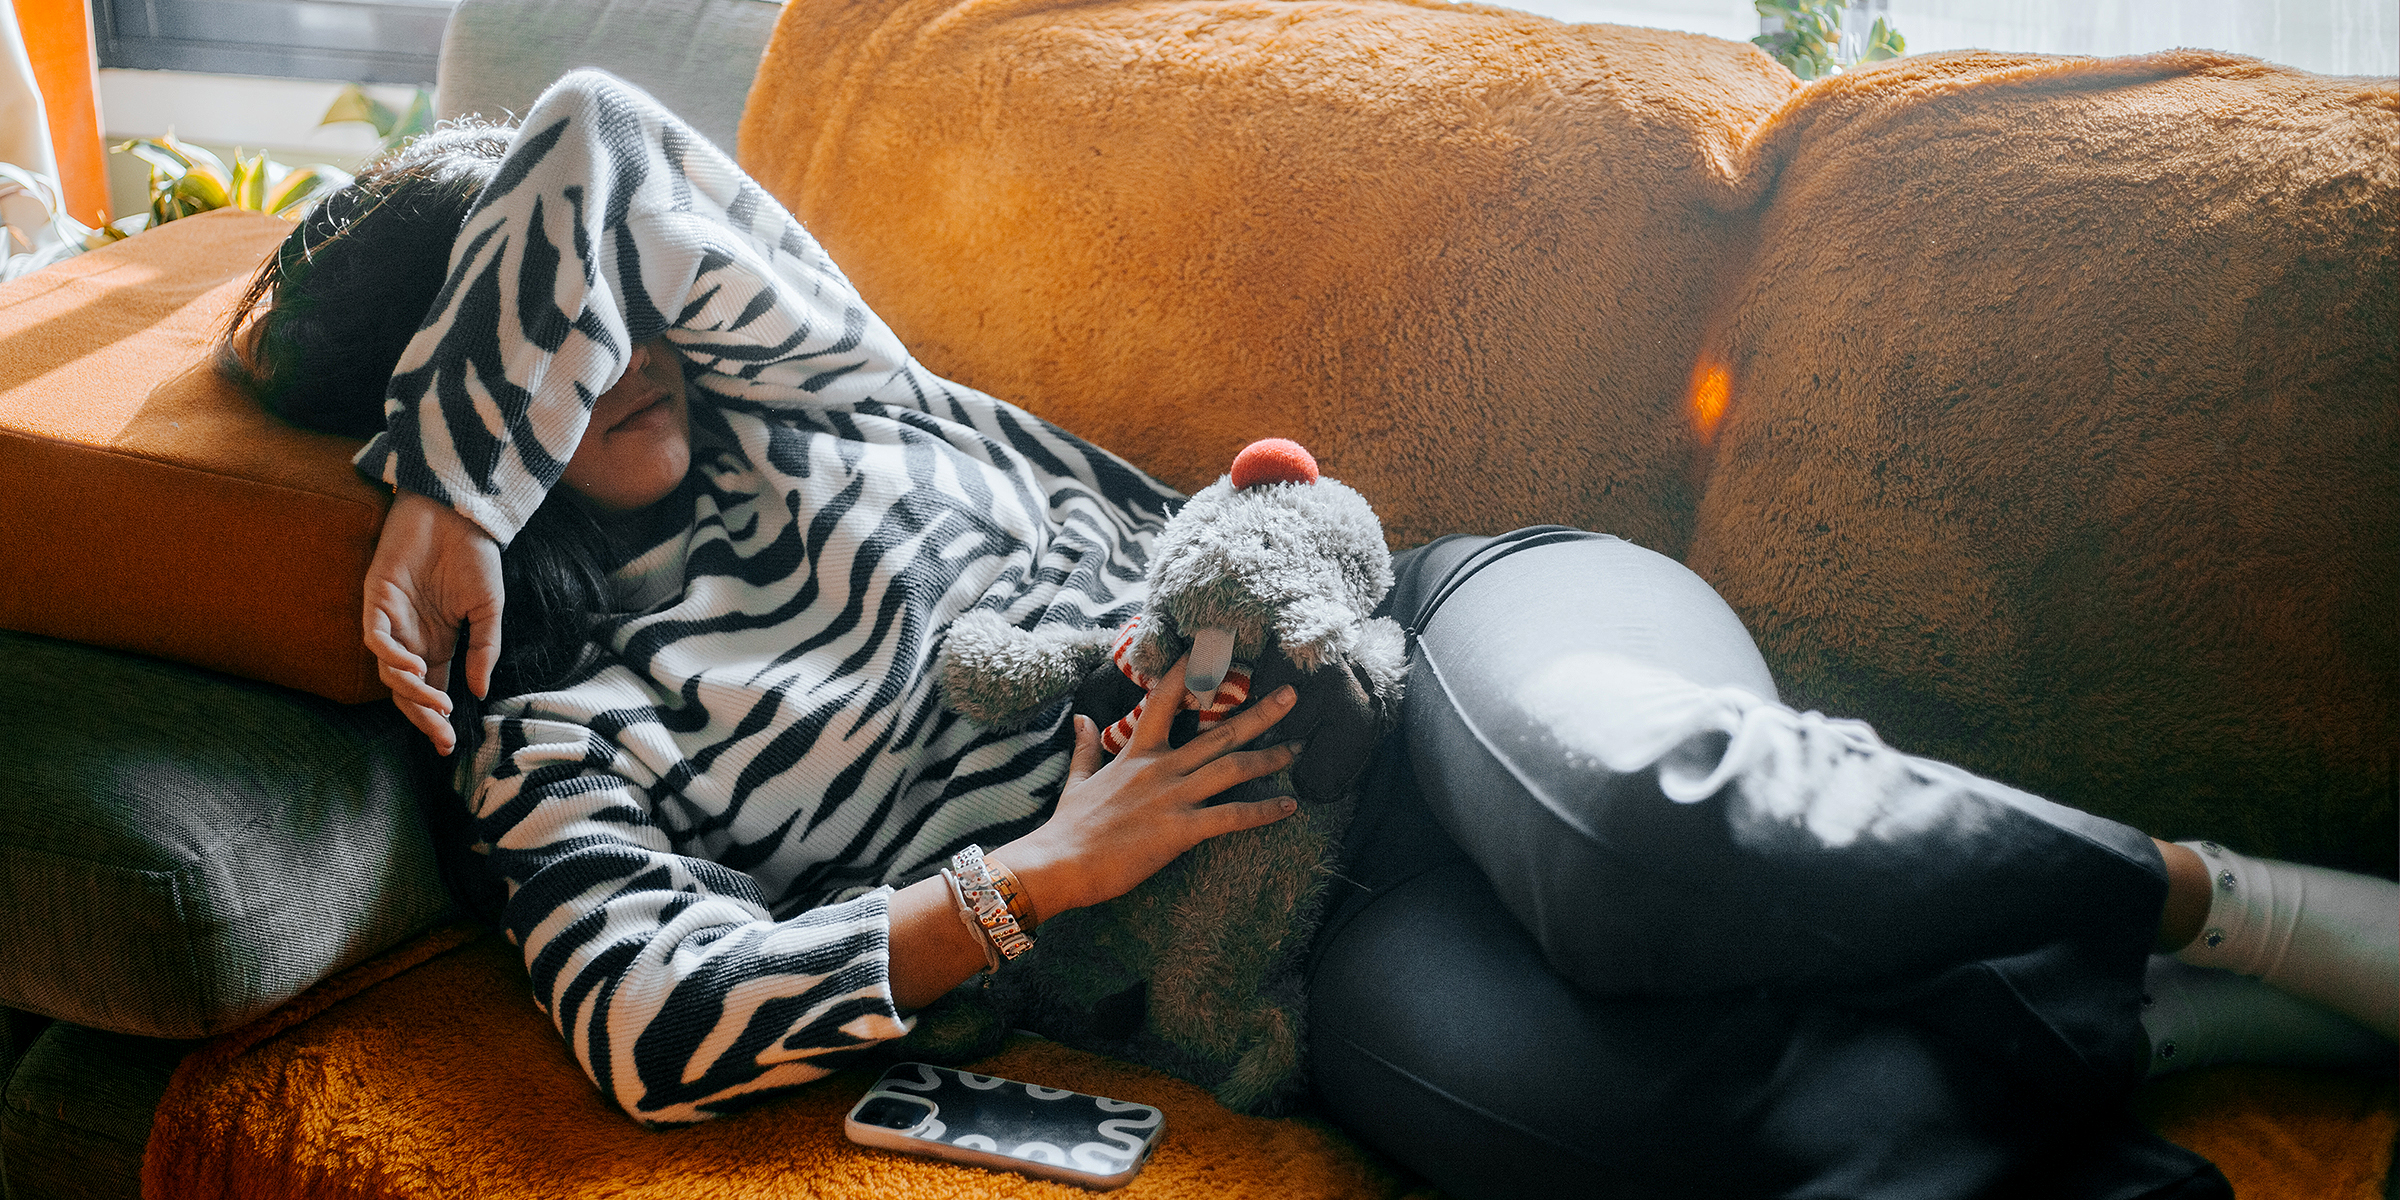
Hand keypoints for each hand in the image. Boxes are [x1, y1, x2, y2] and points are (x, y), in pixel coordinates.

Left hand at [363, 489, 504, 754]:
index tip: (449, 745)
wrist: (458, 514)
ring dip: (410, 691)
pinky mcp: (377, 601)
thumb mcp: (489, 610)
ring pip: (389, 672)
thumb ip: (484, 650)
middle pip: (407, 691)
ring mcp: (393, 622)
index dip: (437, 720)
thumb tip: (479, 692)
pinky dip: (392, 658)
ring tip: (436, 700)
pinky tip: (414, 666)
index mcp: (439, 645)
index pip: (433, 692)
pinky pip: (376, 639)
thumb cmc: (475, 558)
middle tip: (441, 733)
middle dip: (422, 717)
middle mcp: (413, 639)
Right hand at [998, 655, 1301, 916]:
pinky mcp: (1180, 830)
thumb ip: (1084, 747)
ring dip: (1270, 757)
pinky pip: (1231, 817)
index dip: (1189, 671)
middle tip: (1292, 695)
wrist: (1059, 863)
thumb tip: (1081, 719)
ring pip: (1232, 768)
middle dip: (1260, 713)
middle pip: (1220, 732)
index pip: (1166, 698)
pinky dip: (1263, 812)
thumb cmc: (1068, 826)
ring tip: (1299, 748)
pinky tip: (1290, 807)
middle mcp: (1161, 768)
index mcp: (1138, 753)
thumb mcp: (1077, 779)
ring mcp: (1173, 797)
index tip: (1213, 649)